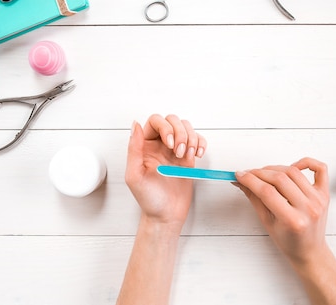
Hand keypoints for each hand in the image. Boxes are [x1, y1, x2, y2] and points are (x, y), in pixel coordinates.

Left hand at [126, 114, 206, 228]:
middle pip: (173, 120)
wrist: (166, 215)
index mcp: (144, 145)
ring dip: (191, 138)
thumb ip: (134, 149)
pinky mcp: (188, 157)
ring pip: (186, 127)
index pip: (155, 121)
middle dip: (180, 133)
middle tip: (179, 153)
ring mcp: (175, 149)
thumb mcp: (135, 175)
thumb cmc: (149, 199)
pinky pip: (197, 140)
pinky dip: (200, 144)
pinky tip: (197, 156)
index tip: (170, 144)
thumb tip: (135, 125)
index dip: (165, 127)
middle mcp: (160, 144)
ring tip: (187, 157)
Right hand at [235, 157, 329, 265]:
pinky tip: (294, 166)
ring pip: (294, 171)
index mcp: (293, 220)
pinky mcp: (325, 193)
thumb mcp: (267, 222)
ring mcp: (318, 199)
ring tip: (264, 173)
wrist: (310, 251)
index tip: (239, 175)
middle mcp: (308, 208)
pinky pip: (320, 169)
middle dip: (259, 173)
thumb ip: (254, 198)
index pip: (267, 191)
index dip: (250, 180)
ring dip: (275, 168)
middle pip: (279, 179)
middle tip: (248, 174)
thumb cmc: (289, 241)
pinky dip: (307, 162)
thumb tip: (241, 181)